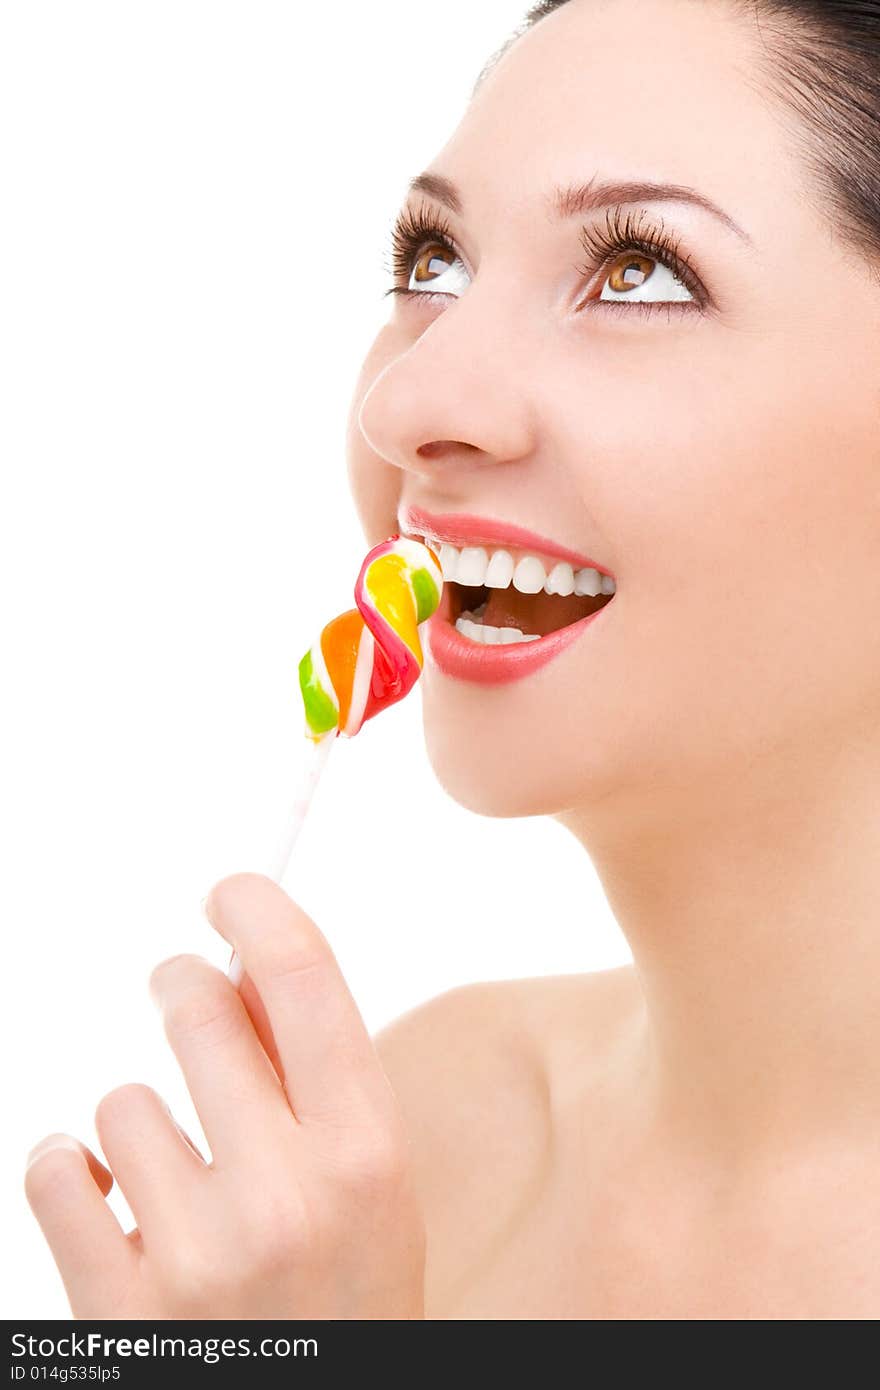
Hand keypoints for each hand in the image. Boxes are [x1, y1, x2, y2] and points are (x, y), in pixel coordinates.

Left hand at [25, 873, 425, 1318]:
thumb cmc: (342, 1295)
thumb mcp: (368, 1186)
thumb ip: (318, 1074)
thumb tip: (248, 960)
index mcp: (368, 1155)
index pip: (306, 982)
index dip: (260, 909)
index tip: (229, 889)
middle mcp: (288, 1198)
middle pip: (197, 1013)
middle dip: (180, 986)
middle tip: (176, 990)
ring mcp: (197, 1259)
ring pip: (119, 1101)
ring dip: (137, 1123)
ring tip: (177, 1181)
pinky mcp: (120, 1312)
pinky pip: (53, 1169)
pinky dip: (70, 1173)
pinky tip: (112, 1207)